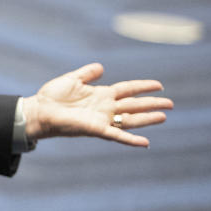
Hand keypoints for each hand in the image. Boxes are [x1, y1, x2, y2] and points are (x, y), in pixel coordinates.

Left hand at [22, 63, 172, 146]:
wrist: (39, 110)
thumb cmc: (52, 96)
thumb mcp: (72, 79)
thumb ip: (87, 73)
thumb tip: (101, 67)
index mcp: (101, 94)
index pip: (127, 89)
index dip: (142, 86)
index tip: (159, 85)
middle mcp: (105, 107)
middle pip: (134, 105)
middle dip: (151, 103)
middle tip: (171, 104)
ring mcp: (102, 119)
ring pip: (130, 119)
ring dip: (147, 119)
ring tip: (163, 116)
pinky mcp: (95, 129)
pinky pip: (117, 135)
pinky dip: (131, 139)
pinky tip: (145, 142)